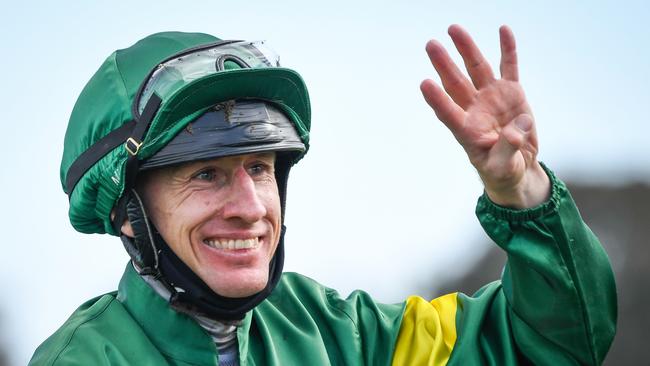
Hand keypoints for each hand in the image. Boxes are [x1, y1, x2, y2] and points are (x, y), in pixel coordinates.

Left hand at [421, 24, 549, 208]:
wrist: (518, 166)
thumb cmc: (503, 171)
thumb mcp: (503, 168)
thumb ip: (507, 149)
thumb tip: (517, 129)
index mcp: (467, 131)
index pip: (448, 112)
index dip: (436, 99)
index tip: (424, 83)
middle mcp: (475, 110)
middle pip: (456, 84)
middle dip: (444, 64)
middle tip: (430, 45)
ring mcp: (492, 98)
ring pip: (477, 69)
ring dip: (466, 49)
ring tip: (454, 29)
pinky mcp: (511, 93)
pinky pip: (509, 67)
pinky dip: (507, 49)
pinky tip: (503, 29)